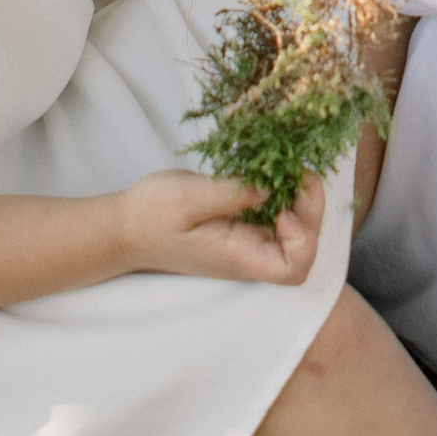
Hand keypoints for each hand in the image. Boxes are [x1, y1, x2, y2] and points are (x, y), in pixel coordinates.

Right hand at [116, 170, 327, 287]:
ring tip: (287, 166)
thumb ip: (231, 194)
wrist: (127, 227)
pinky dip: (285, 191)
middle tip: (296, 171)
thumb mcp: (187, 198)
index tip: (284, 207)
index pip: (292, 269)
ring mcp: (250, 241)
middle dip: (310, 208)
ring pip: (297, 229)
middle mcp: (251, 254)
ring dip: (300, 197)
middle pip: (304, 246)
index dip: (303, 238)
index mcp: (239, 257)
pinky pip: (278, 213)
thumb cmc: (151, 216)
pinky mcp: (244, 226)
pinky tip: (274, 169)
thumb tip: (272, 187)